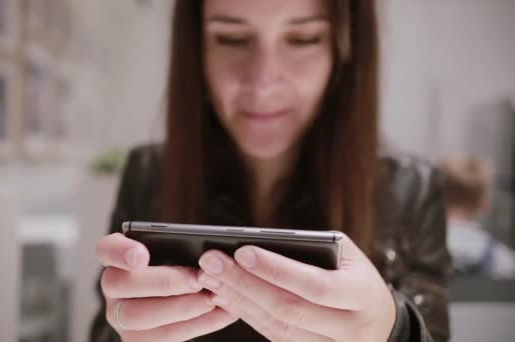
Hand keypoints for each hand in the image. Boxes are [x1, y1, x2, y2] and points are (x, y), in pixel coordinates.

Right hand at [97, 233, 237, 340]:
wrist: (179, 300)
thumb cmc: (178, 266)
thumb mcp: (175, 251)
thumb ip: (180, 246)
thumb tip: (210, 249)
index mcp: (118, 258)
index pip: (107, 248)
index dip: (121, 252)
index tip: (141, 256)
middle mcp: (113, 287)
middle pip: (121, 284)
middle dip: (164, 282)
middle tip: (198, 279)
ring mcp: (122, 317)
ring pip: (139, 316)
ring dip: (182, 308)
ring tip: (214, 298)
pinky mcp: (139, 340)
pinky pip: (166, 336)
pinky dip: (200, 324)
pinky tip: (225, 312)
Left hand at [197, 235, 396, 341]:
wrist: (380, 323)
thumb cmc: (356, 278)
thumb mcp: (348, 255)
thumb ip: (313, 248)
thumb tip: (260, 244)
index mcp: (362, 295)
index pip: (315, 285)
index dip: (277, 270)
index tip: (242, 251)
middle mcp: (350, 328)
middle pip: (288, 309)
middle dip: (245, 283)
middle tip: (211, 261)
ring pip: (276, 327)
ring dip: (239, 300)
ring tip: (211, 276)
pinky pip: (273, 336)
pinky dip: (247, 314)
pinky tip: (225, 295)